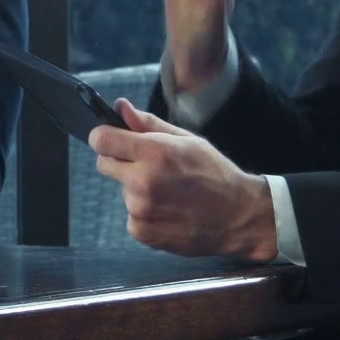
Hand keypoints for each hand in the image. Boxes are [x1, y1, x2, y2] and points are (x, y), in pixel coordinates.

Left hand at [91, 99, 275, 260]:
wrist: (238, 217)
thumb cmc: (216, 174)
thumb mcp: (187, 140)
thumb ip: (149, 124)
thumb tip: (121, 107)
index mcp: (154, 153)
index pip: (102, 140)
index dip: (104, 136)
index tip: (111, 138)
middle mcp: (142, 182)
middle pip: (104, 164)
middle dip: (120, 161)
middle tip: (149, 165)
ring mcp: (140, 210)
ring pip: (122, 190)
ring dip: (136, 188)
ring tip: (168, 191)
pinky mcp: (142, 232)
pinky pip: (132, 215)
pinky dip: (144, 212)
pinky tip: (169, 209)